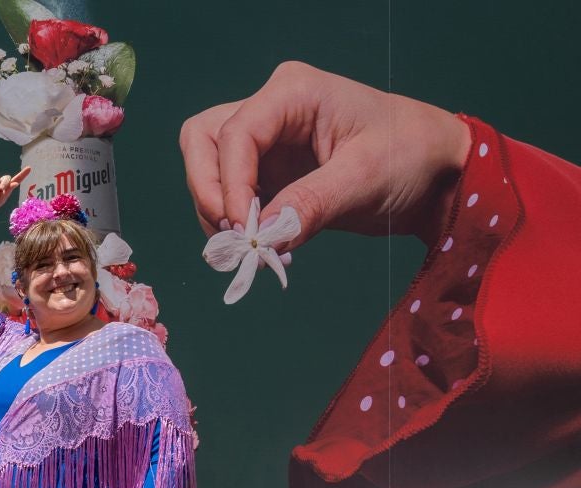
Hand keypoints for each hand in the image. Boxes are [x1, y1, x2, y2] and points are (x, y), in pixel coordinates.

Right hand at [0, 168, 31, 217]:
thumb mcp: (1, 199)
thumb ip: (8, 191)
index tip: (29, 168)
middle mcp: (0, 183)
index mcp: (6, 188)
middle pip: (7, 177)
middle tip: (2, 190)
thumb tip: (16, 183)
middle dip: (5, 183)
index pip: (15, 180)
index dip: (22, 174)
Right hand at [178, 61, 467, 248]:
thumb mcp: (364, 179)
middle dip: (210, 191)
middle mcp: (270, 108)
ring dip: (216, 209)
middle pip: (203, 142)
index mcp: (294, 93)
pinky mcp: (267, 169)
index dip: (228, 185)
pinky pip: (229, 192)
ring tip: (252, 243)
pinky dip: (235, 220)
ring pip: (207, 167)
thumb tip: (262, 237)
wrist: (435, 173)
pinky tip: (265, 241)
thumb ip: (310, 204)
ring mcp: (266, 139)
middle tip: (235, 234)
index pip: (234, 134)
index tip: (245, 231)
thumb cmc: (410, 157)